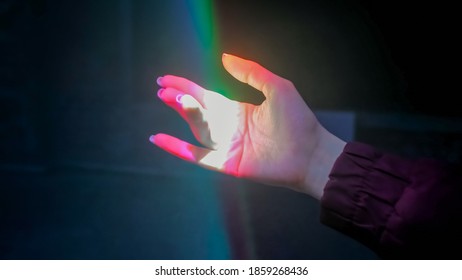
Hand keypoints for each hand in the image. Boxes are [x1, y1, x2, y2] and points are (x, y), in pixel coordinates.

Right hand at [151, 54, 344, 198]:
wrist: (311, 152)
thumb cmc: (298, 120)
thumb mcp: (276, 87)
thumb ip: (251, 72)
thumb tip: (225, 58)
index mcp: (238, 110)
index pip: (205, 97)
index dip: (186, 88)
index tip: (166, 80)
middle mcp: (229, 128)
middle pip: (198, 112)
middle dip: (179, 100)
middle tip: (162, 89)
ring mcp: (227, 146)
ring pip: (199, 129)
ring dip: (185, 114)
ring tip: (172, 98)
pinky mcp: (228, 164)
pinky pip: (199, 157)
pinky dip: (179, 149)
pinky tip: (160, 139)